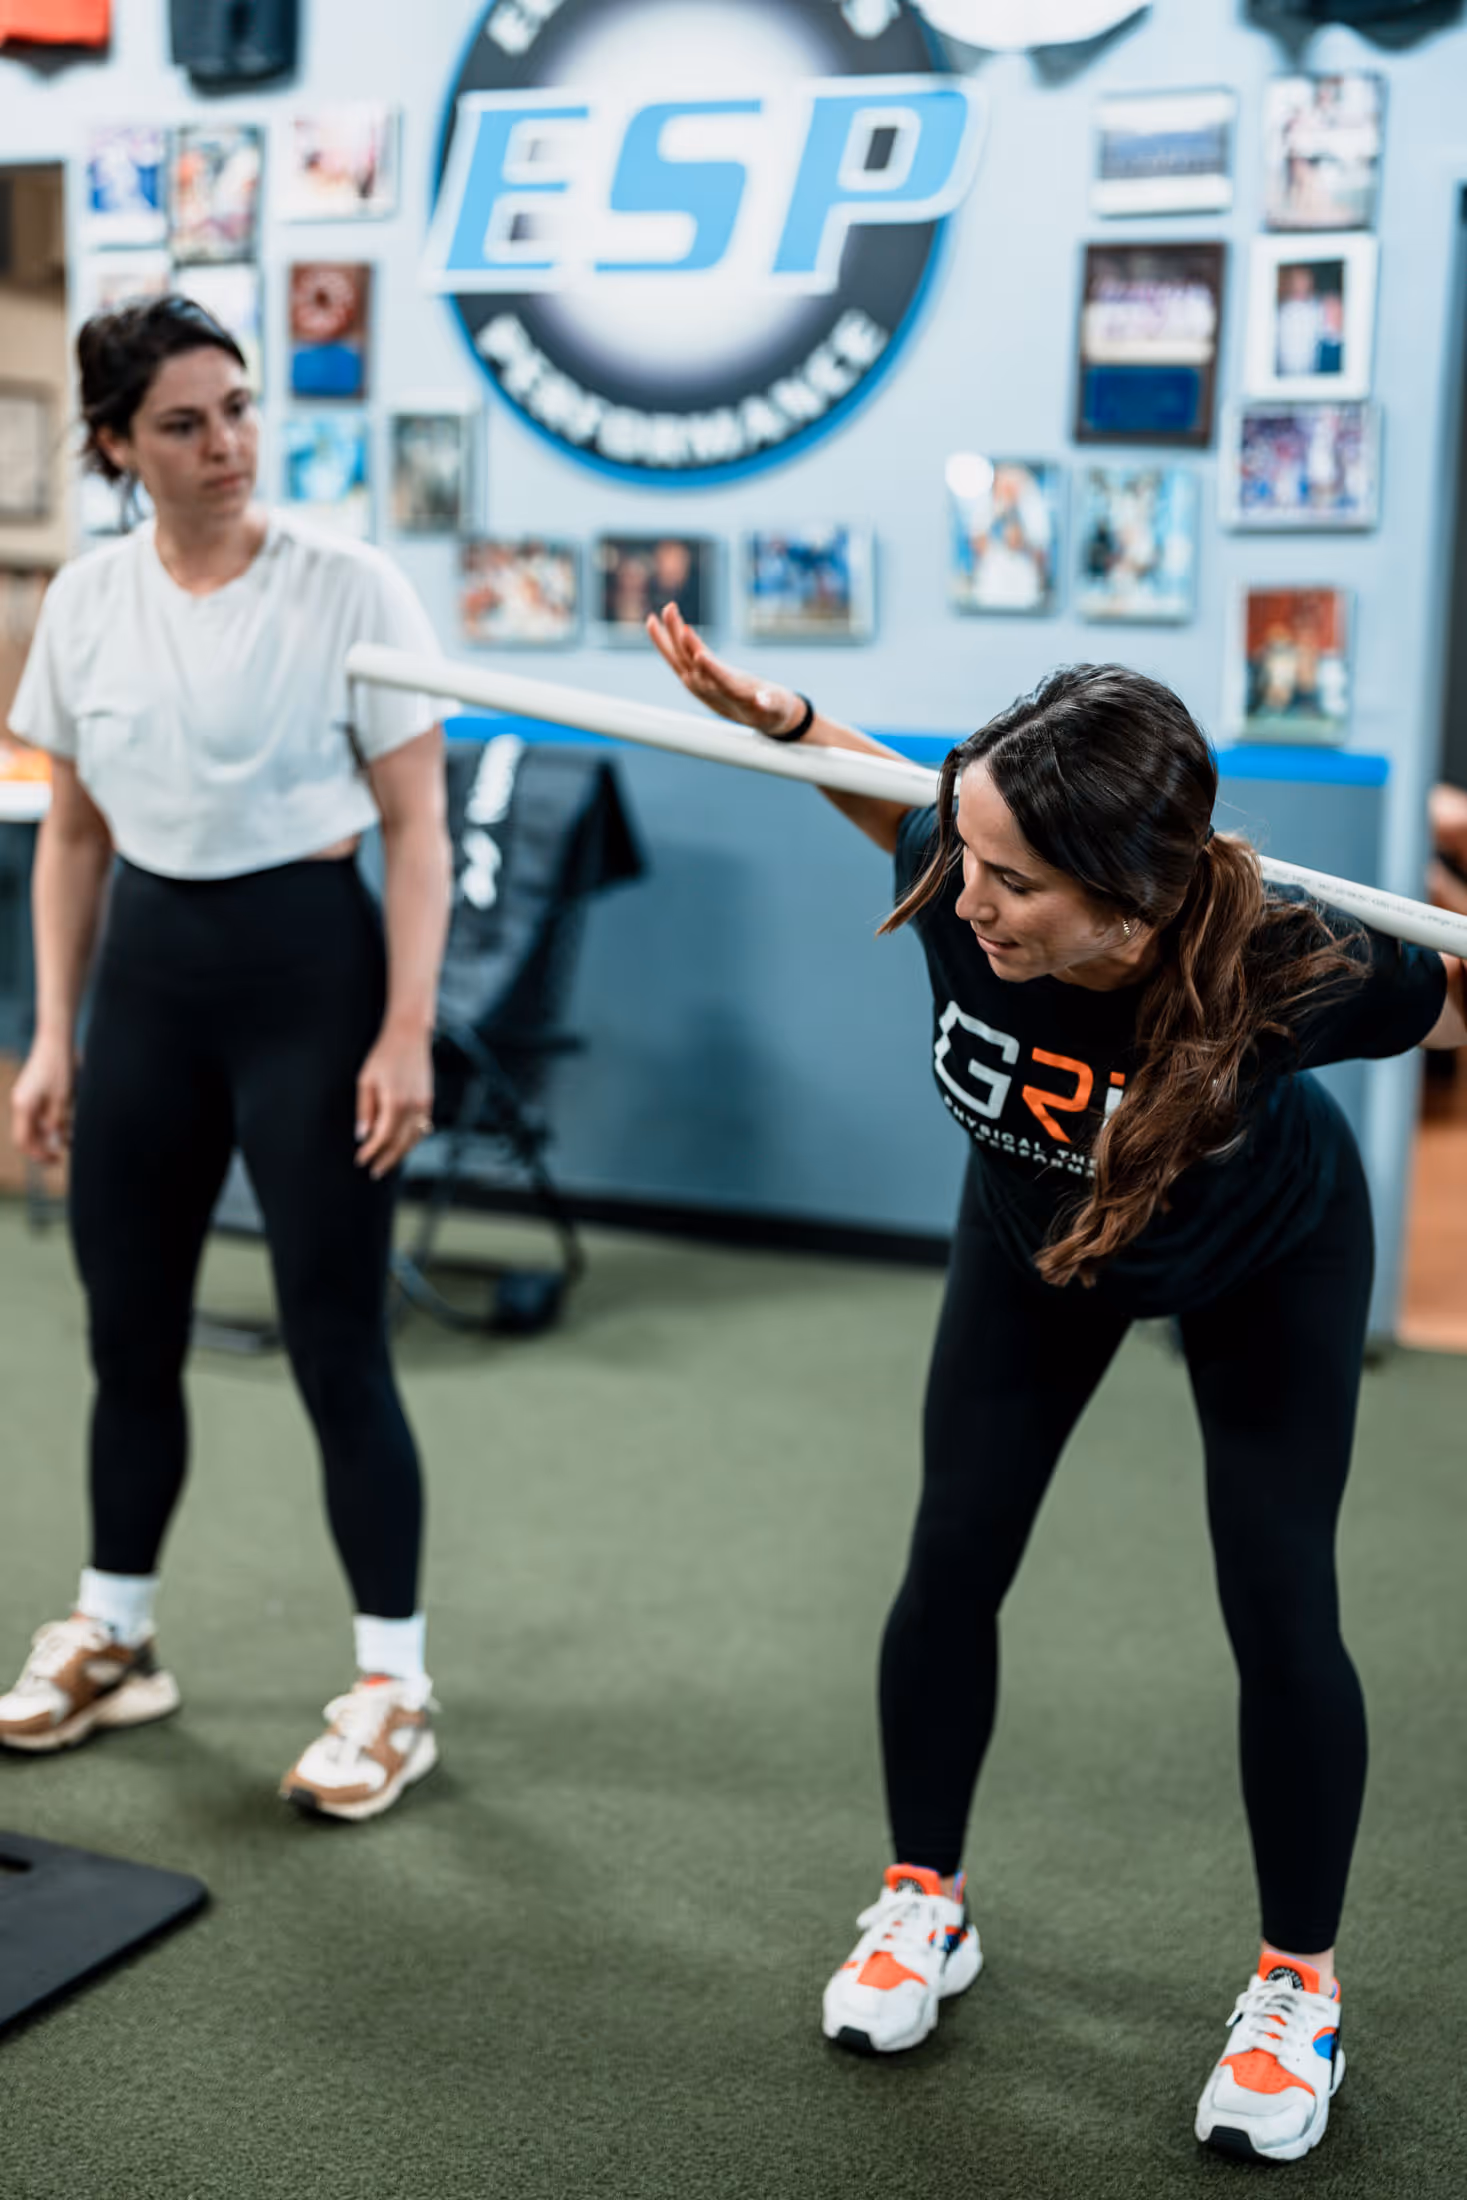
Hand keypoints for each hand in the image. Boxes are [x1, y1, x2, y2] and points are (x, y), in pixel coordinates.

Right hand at [11, 1033, 75, 1165]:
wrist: (56, 1040)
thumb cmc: (60, 1068)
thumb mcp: (62, 1099)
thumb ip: (56, 1123)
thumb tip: (52, 1144)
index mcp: (23, 1107)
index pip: (24, 1141)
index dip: (38, 1155)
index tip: (56, 1160)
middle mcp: (20, 1103)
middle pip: (27, 1135)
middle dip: (43, 1147)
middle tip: (60, 1156)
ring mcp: (25, 1097)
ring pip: (33, 1125)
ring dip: (49, 1136)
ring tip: (69, 1141)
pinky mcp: (33, 1092)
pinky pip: (38, 1114)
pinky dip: (50, 1123)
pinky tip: (66, 1126)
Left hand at [355, 1026, 433, 1180]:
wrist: (409, 1036)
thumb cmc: (383, 1055)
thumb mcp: (366, 1081)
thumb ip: (365, 1110)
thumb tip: (363, 1135)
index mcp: (395, 1103)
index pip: (383, 1137)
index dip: (372, 1151)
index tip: (361, 1160)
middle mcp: (413, 1107)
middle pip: (401, 1143)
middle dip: (387, 1159)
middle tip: (375, 1172)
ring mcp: (424, 1104)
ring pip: (414, 1138)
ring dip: (401, 1153)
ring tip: (388, 1162)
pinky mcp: (429, 1100)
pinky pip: (422, 1128)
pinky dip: (412, 1140)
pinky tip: (402, 1144)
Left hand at [646, 602, 805, 737]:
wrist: (764, 718)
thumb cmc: (773, 708)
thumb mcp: (775, 707)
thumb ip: (770, 703)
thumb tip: (764, 700)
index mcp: (734, 696)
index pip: (720, 681)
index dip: (711, 669)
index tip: (701, 655)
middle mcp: (712, 691)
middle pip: (693, 664)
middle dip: (682, 640)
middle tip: (671, 613)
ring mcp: (702, 684)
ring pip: (680, 660)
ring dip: (667, 638)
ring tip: (656, 615)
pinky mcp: (699, 677)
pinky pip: (679, 658)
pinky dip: (668, 643)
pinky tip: (658, 625)